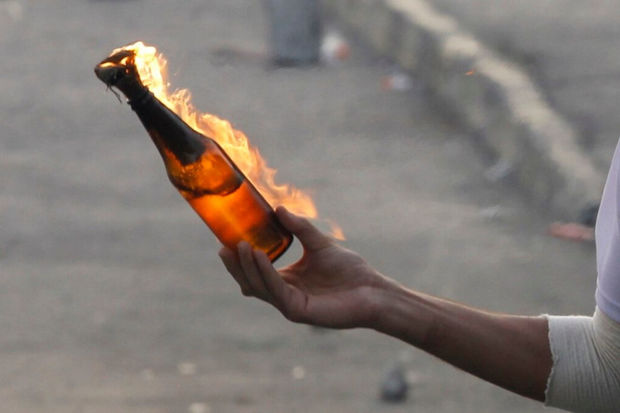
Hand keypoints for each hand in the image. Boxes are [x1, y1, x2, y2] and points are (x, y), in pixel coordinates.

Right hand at [219, 207, 390, 328]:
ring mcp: (289, 304)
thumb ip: (299, 228)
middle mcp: (284, 295)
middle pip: (250, 282)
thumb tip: (277, 208)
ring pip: (259, 286)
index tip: (226, 240)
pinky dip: (265, 272)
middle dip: (236, 265)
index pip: (255, 272)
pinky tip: (259, 255)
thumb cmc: (350, 271)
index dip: (239, 259)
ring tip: (240, 245)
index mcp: (287, 281)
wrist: (372, 289)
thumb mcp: (319, 243)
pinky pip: (276, 290)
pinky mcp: (298, 310)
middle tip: (224, 245)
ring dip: (247, 266)